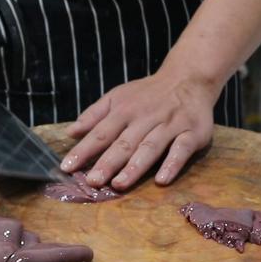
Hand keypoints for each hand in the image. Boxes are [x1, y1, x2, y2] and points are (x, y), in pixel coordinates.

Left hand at [60, 72, 221, 189]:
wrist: (188, 77)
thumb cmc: (147, 94)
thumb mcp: (117, 97)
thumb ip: (93, 115)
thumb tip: (70, 132)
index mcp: (123, 110)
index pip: (100, 133)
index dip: (83, 150)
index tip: (67, 167)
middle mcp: (145, 117)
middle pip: (123, 143)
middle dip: (107, 163)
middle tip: (92, 182)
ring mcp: (170, 124)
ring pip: (150, 147)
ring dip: (134, 166)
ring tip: (119, 184)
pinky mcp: (193, 132)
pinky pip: (182, 149)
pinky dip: (172, 164)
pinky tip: (161, 179)